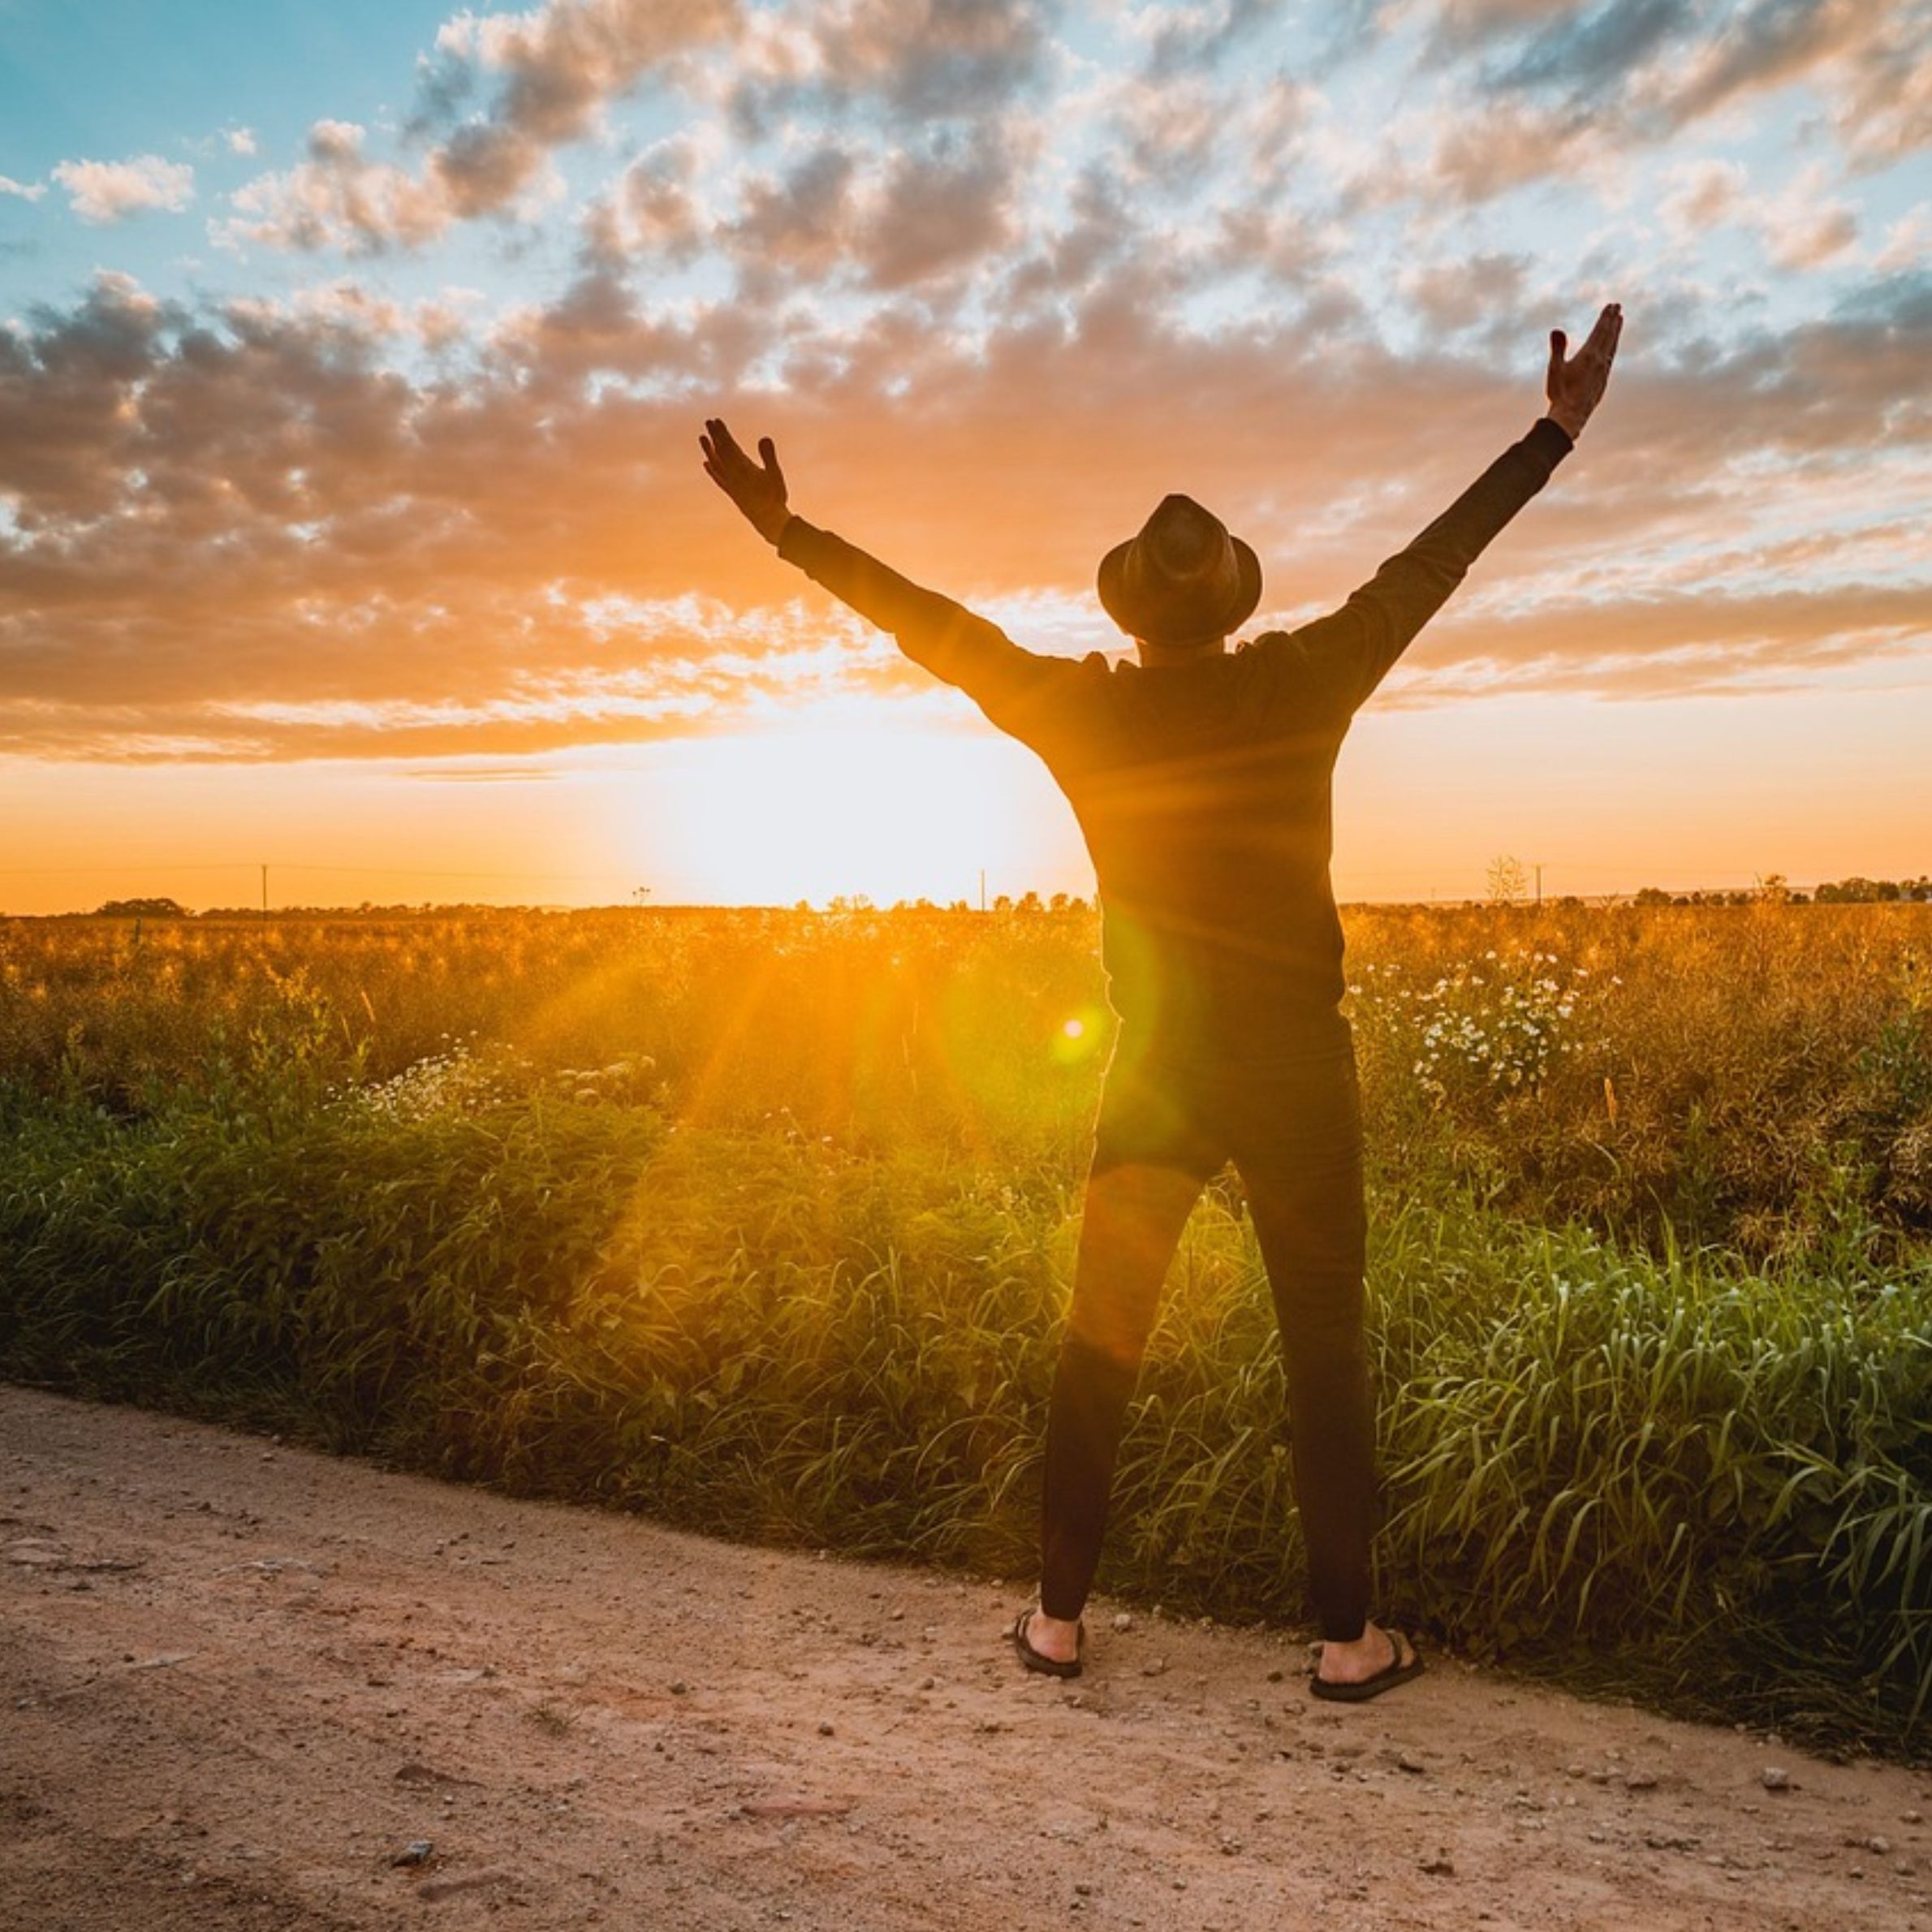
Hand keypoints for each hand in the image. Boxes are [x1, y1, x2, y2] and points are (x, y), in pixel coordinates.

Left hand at [700, 417, 790, 544]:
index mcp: (743, 469)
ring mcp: (731, 485)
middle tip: (708, 422)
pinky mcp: (732, 493)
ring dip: (709, 451)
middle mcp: (733, 476)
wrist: (769, 521)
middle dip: (715, 437)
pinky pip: (718, 479)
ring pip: (716, 465)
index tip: (716, 421)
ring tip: (702, 438)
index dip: (722, 433)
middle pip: (721, 452)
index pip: (729, 447)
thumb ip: (769, 456)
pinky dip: (712, 470)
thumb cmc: (775, 498)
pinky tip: (706, 463)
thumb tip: (764, 437)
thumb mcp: (775, 475)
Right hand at [1544, 302, 1621, 439]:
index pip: (1600, 331)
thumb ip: (1558, 348)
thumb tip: (1556, 330)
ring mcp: (1604, 371)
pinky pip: (1610, 358)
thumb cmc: (1560, 393)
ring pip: (1612, 347)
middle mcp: (1600, 361)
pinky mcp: (1603, 381)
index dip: (1606, 317)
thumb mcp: (1555, 369)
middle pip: (1609, 336)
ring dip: (1615, 333)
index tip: (1612, 306)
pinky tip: (1611, 348)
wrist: (1571, 416)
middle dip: (1613, 321)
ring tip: (1619, 322)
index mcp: (1589, 355)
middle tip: (1618, 307)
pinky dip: (1612, 348)